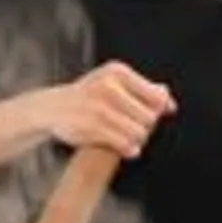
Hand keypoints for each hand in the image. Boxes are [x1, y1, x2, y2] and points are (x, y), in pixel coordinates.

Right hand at [42, 60, 174, 157]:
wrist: (52, 108)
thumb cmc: (88, 96)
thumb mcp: (112, 83)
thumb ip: (142, 90)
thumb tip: (169, 103)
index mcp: (117, 72)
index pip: (157, 97)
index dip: (159, 110)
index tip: (150, 117)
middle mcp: (108, 86)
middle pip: (150, 117)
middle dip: (146, 127)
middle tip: (134, 129)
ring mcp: (99, 107)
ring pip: (140, 133)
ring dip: (138, 140)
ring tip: (130, 139)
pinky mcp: (92, 127)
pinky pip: (126, 144)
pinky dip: (130, 149)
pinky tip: (128, 149)